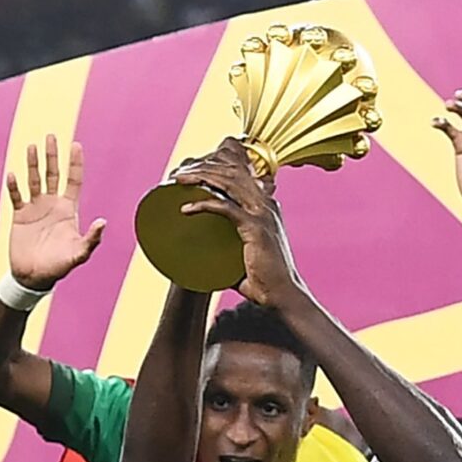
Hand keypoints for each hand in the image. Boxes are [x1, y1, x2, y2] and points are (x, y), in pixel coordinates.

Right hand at [3, 135, 104, 288]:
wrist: (34, 276)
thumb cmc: (59, 266)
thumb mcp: (79, 254)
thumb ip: (92, 239)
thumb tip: (103, 222)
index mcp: (68, 210)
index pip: (74, 180)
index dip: (75, 163)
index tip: (75, 144)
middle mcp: (52, 205)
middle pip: (53, 174)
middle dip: (52, 156)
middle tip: (50, 136)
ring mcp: (35, 208)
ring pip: (34, 180)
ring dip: (32, 164)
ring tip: (31, 146)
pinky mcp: (19, 215)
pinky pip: (16, 196)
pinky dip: (14, 186)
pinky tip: (12, 175)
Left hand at [171, 139, 300, 305]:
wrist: (282, 294)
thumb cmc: (264, 279)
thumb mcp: (245, 252)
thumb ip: (227, 245)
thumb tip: (202, 253)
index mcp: (265, 204)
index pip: (240, 173)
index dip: (214, 166)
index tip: (190, 170)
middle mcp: (266, 203)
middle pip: (232, 171)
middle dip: (202, 166)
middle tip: (179, 172)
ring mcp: (262, 213)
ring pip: (228, 182)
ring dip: (201, 177)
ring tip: (179, 179)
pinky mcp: (255, 227)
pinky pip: (226, 207)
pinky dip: (204, 205)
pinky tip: (187, 209)